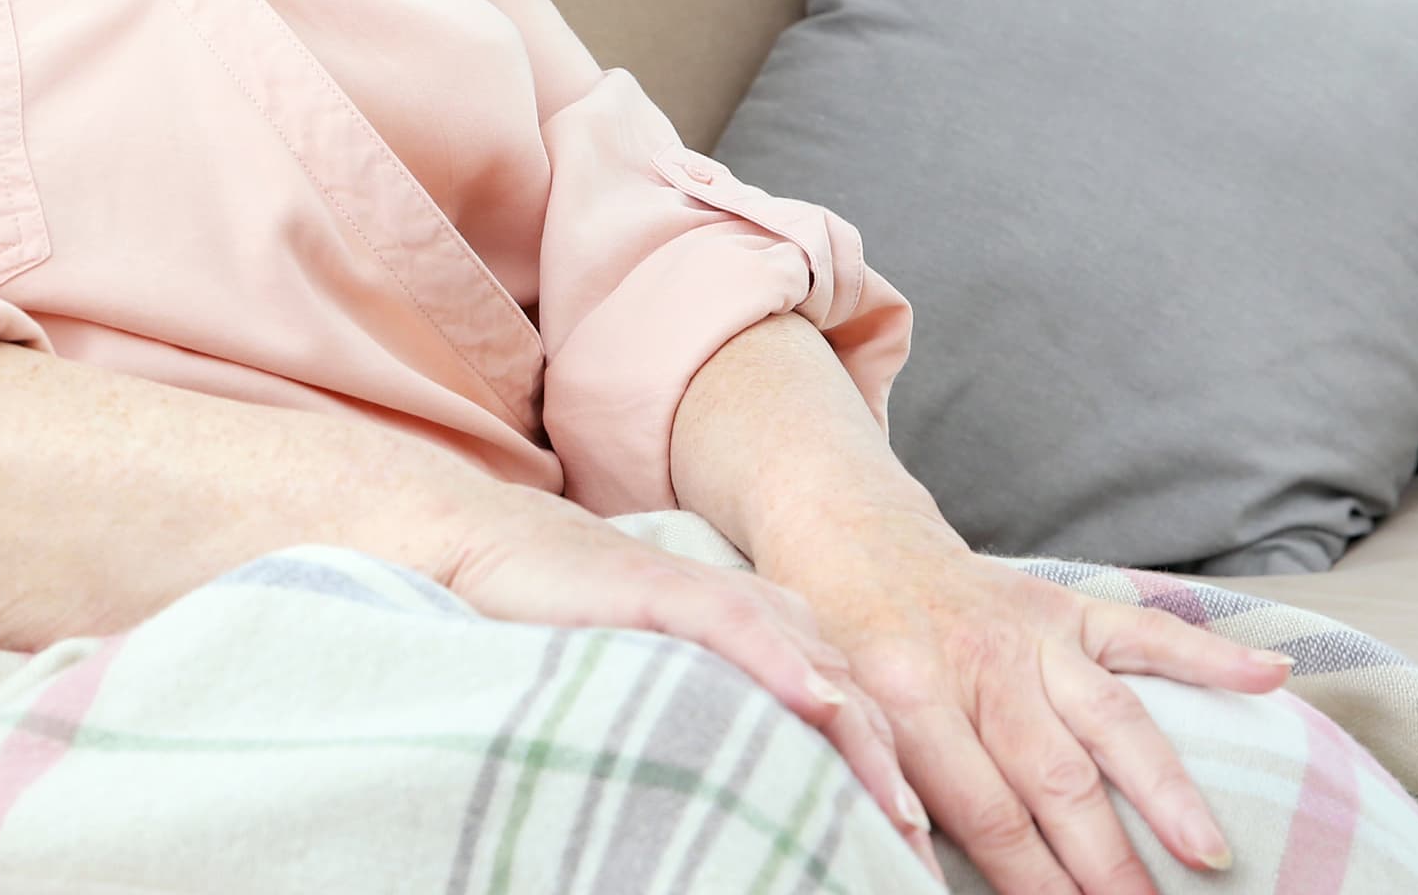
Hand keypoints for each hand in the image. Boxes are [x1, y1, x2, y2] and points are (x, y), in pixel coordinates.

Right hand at [414, 485, 929, 858]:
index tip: (913, 868)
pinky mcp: (670, 591)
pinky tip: (819, 707)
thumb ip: (735, 732)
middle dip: (895, 793)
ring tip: (898, 824)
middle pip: (860, 713)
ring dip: (866, 753)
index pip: (861, 728)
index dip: (894, 797)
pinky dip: (787, 668)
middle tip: (917, 869)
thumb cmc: (582, 635)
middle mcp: (769, 622)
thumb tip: (773, 820)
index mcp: (778, 644)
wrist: (501, 553)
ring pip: (820, 679)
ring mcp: (725, 604)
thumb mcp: (677, 694)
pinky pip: (744, 629)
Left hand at [759, 506, 1290, 894]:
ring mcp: (1033, 630)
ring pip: (1111, 716)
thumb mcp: (836, 706)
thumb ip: (884, 778)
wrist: (848, 532)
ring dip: (1164, 788)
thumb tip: (918, 864)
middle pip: (1056, 778)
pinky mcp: (1066, 605)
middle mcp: (980, 659)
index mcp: (910, 692)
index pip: (985, 810)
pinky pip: (1147, 629)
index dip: (1031, 880)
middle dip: (1104, 861)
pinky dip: (1212, 652)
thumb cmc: (840, 639)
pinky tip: (1271, 676)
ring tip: (1210, 852)